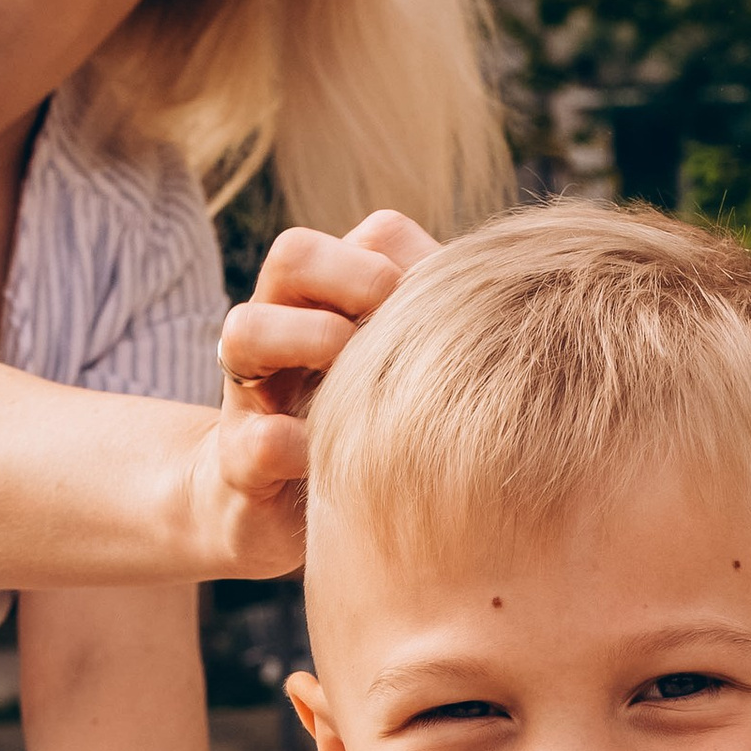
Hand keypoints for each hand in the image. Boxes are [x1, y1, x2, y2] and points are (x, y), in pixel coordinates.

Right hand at [184, 211, 440, 576]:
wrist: (279, 515)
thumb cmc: (363, 434)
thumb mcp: (405, 379)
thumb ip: (442, 337)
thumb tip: (514, 309)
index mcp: (331, 299)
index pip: (373, 235)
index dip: (418, 267)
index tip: (444, 321)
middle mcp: (279, 327)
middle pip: (292, 254)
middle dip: (353, 281)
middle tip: (389, 330)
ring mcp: (249, 392)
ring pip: (244, 329)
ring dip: (307, 343)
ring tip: (348, 388)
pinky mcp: (236, 461)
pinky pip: (252, 441)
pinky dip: (292, 448)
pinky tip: (327, 463)